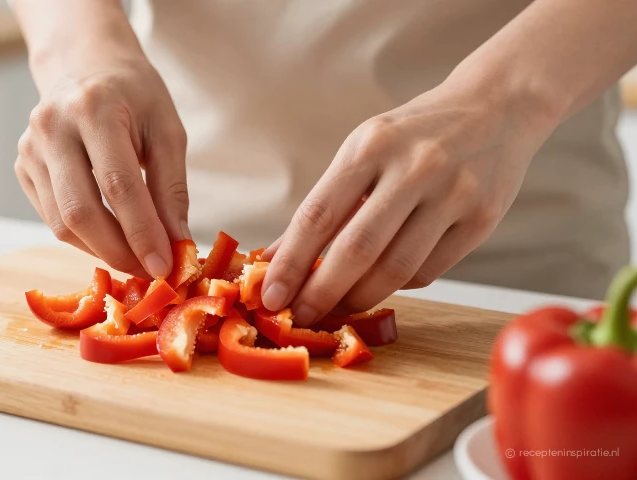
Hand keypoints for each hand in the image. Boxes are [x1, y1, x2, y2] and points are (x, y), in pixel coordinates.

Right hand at [15, 58, 189, 278]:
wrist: (86, 65)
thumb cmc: (134, 95)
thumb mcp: (167, 130)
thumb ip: (171, 188)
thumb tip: (177, 244)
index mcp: (93, 107)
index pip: (117, 185)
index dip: (141, 232)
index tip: (164, 266)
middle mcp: (52, 126)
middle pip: (81, 211)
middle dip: (119, 251)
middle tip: (149, 271)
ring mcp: (30, 148)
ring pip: (62, 223)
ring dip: (102, 251)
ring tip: (135, 258)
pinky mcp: (22, 167)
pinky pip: (52, 218)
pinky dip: (84, 238)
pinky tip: (110, 237)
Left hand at [261, 79, 558, 325]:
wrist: (496, 107)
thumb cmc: (414, 135)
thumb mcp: (363, 151)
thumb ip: (324, 204)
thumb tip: (275, 258)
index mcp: (372, 145)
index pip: (319, 215)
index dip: (291, 263)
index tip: (270, 297)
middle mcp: (415, 167)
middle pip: (358, 249)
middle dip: (322, 292)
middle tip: (302, 316)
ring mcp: (453, 194)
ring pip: (396, 270)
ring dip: (359, 298)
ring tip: (338, 307)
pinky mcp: (482, 219)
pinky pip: (428, 271)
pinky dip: (398, 285)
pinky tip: (383, 280)